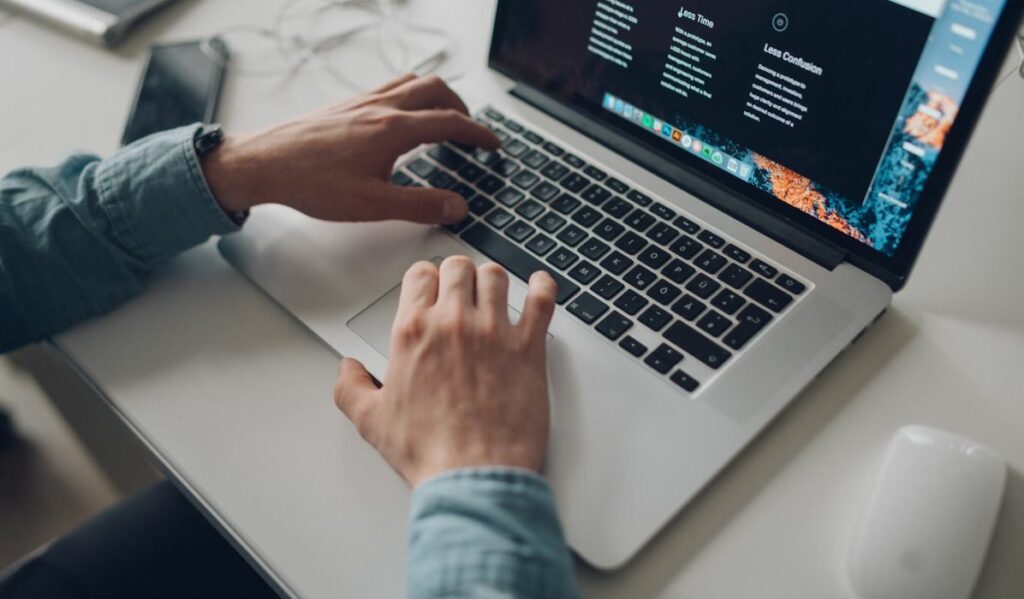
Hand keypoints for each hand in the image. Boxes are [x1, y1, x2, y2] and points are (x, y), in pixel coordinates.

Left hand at [201, 74, 499, 223]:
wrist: (264, 164)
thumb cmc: (311, 183)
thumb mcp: (373, 205)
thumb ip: (420, 205)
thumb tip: (456, 206)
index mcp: (393, 129)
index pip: (450, 122)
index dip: (478, 134)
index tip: (492, 144)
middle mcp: (380, 107)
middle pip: (436, 90)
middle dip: (462, 107)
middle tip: (471, 130)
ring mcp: (362, 101)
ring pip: (412, 82)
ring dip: (437, 95)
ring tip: (444, 116)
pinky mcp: (346, 104)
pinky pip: (389, 86)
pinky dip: (410, 94)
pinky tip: (401, 117)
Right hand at [334, 257, 557, 487]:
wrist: (473, 476)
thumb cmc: (430, 452)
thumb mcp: (372, 421)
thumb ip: (352, 388)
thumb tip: (348, 370)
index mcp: (414, 332)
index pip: (420, 275)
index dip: (426, 279)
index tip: (430, 287)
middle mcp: (453, 323)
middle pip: (458, 268)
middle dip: (458, 275)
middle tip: (461, 290)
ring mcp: (494, 332)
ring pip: (495, 276)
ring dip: (492, 281)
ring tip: (493, 292)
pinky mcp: (529, 347)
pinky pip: (542, 299)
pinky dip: (542, 287)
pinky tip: (538, 286)